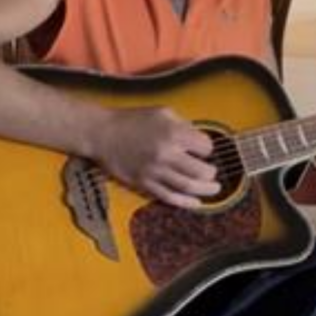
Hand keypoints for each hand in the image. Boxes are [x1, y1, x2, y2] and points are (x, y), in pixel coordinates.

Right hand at [92, 106, 217, 208]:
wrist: (102, 133)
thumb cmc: (133, 120)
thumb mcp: (163, 112)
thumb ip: (184, 125)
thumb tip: (201, 140)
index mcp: (173, 133)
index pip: (204, 147)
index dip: (207, 148)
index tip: (204, 149)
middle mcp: (166, 154)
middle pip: (200, 171)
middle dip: (211, 173)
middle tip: (213, 173)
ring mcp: (154, 171)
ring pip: (187, 187)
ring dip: (205, 190)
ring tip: (214, 189)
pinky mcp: (144, 183)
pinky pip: (169, 197)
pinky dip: (185, 202)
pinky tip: (196, 203)